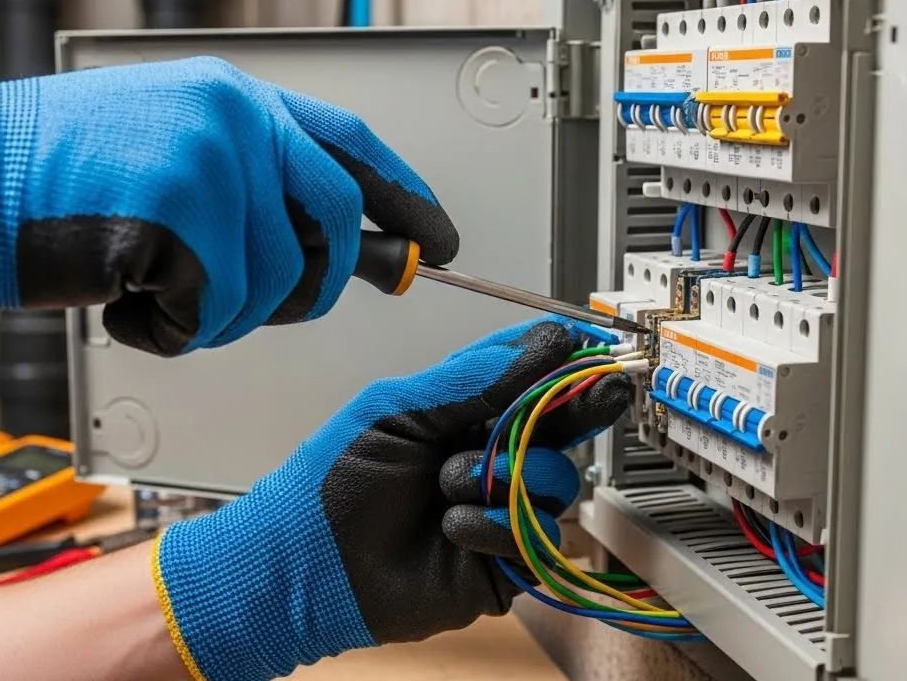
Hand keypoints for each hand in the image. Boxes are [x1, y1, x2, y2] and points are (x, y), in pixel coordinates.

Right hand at [0, 56, 456, 354]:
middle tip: (288, 306)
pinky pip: (216, 310)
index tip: (436, 237)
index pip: (352, 146)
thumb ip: (255, 188)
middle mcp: (233, 119)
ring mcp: (208, 162)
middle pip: (332, 220)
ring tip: (160, 294)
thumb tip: (348, 244)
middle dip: (320, 282)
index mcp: (235, 97)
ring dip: (222, 315)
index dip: (404, 196)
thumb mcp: (169, 153)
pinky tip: (128, 300)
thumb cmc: (50, 178)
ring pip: (273, 281)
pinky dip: (175, 330)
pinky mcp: (179, 217)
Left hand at [151, 319, 632, 679]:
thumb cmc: (332, 481)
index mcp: (463, 412)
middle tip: (602, 390)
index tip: (586, 344)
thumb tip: (543, 342)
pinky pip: (536, 535)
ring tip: (453, 483)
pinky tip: (453, 526)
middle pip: (561, 426)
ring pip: (555, 480)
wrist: (303, 564)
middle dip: (579, 406)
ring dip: (507, 474)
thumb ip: (472, 378)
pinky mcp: (504, 563)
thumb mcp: (397, 408)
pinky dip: (498, 525)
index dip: (561, 361)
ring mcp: (498, 509)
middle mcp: (488, 456)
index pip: (529, 377)